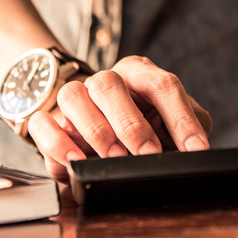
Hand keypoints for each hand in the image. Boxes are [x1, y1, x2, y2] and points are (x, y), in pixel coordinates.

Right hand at [27, 56, 212, 182]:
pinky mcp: (50, 120)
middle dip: (131, 124)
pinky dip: (57, 143)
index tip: (196, 149)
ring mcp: (76, 98)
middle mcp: (107, 80)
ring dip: (95, 131)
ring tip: (114, 159)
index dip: (181, 118)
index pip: (163, 85)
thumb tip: (195, 153)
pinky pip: (42, 122)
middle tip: (148, 155)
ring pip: (73, 95)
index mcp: (140, 74)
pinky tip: (76, 162)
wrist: (101, 128)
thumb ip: (185, 133)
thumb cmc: (146, 128)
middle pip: (110, 84)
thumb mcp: (171, 127)